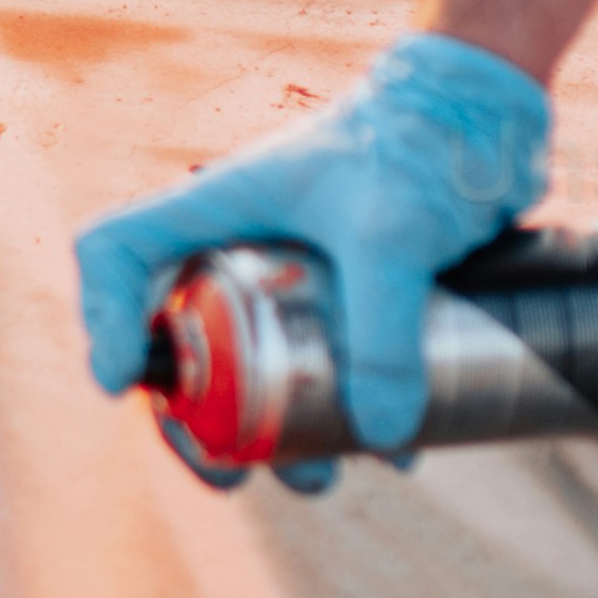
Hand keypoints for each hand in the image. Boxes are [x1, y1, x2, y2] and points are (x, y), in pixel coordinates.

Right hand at [72, 31, 552, 460]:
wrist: (493, 115)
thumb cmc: (425, 143)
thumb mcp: (395, 235)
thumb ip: (382, 330)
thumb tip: (383, 438)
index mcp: (221, 205)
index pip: (118, 252)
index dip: (104, 317)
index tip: (123, 385)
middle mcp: (243, 243)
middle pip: (181, 340)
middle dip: (199, 420)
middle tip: (232, 475)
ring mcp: (295, 272)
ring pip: (257, 367)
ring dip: (279, 434)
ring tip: (323, 482)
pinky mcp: (350, 293)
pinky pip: (330, 366)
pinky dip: (351, 414)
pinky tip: (399, 453)